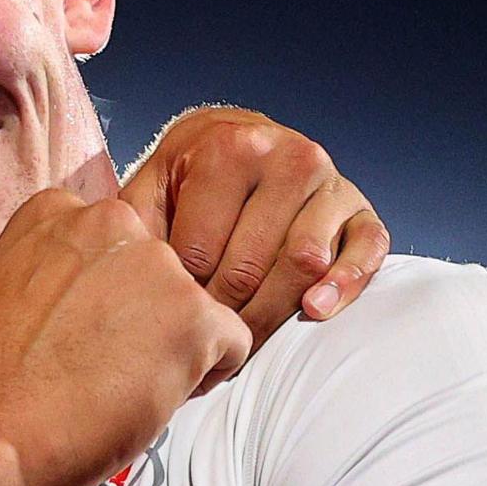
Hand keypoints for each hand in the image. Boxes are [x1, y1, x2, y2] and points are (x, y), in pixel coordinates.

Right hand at [0, 190, 249, 485]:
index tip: (88, 328)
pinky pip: (233, 341)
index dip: (107, 292)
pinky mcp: (194, 316)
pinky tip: (158, 397)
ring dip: (173, 345)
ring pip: (195, 305)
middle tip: (107, 364)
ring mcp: (158, 266)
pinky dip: (208, 374)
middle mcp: (113, 221)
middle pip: (157, 270)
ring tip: (124, 387)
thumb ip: (46, 269)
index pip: (113, 241)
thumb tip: (72, 287)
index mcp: (60, 210)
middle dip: (144, 315)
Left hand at [120, 108, 389, 343]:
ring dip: (272, 312)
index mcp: (228, 149)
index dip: (180, 297)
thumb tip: (121, 282)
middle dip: (222, 314)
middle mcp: (287, 156)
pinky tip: (315, 310)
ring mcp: (331, 184)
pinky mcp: (361, 211)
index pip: (201, 250)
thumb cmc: (188, 181)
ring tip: (244, 340)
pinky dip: (344, 286)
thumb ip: (133, 228)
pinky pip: (365, 253)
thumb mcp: (152, 189)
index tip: (167, 322)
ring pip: (303, 264)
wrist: (241, 144)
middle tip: (202, 341)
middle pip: (251, 263)